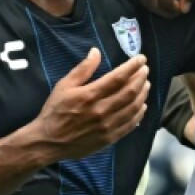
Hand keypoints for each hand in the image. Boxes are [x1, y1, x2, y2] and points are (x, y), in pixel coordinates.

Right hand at [33, 49, 149, 161]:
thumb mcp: (63, 86)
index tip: (141, 59)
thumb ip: (82, 69)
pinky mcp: (110, 138)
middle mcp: (101, 110)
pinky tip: (142, 106)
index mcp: (89, 95)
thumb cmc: (55, 111)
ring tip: (145, 84)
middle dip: (140, 78)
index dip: (132, 67)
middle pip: (129, 92)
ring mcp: (107, 126)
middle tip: (145, 70)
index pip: (118, 77)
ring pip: (133, 108)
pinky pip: (130, 124)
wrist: (48, 142)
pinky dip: (139, 114)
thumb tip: (96, 52)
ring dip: (142, 94)